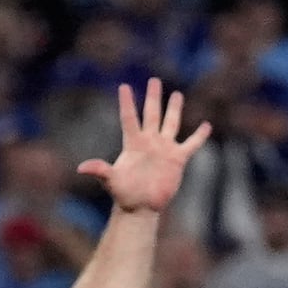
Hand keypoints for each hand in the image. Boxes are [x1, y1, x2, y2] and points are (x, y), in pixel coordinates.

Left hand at [81, 80, 209, 219]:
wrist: (140, 207)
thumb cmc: (124, 195)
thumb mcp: (111, 181)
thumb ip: (100, 171)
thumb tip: (81, 168)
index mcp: (133, 144)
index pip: (129, 118)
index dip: (127, 102)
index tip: (124, 86)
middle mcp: (149, 142)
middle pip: (152, 114)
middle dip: (153, 97)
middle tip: (154, 80)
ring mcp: (164, 149)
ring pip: (171, 123)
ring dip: (174, 109)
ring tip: (176, 94)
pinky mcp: (178, 159)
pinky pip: (191, 144)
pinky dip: (199, 136)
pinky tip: (206, 125)